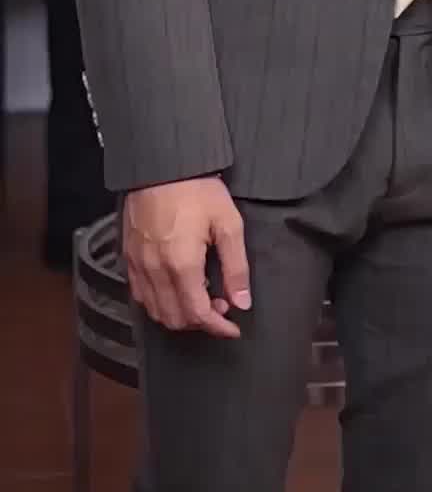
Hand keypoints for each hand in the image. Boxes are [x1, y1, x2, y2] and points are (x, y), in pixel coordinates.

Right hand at [123, 175, 250, 338]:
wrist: (163, 163)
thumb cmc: (197, 189)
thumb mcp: (228, 222)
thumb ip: (236, 266)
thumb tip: (242, 302)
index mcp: (182, 265)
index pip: (198, 314)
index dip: (218, 328)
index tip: (233, 328)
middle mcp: (156, 271)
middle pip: (175, 319)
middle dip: (200, 321)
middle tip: (220, 305)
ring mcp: (138, 265)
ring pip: (155, 311)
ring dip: (179, 314)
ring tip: (200, 296)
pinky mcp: (128, 257)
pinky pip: (140, 295)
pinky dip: (158, 302)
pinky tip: (175, 288)